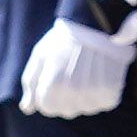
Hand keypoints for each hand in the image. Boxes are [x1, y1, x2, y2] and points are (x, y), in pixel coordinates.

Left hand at [18, 19, 134, 118]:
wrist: (99, 24)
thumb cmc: (65, 38)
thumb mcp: (41, 54)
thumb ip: (31, 82)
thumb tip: (26, 109)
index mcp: (53, 84)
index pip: (47, 108)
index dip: (48, 96)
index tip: (54, 80)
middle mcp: (73, 92)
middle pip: (65, 111)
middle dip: (65, 98)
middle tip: (71, 74)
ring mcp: (93, 95)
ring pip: (84, 109)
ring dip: (83, 97)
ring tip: (86, 73)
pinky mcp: (110, 94)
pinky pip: (101, 104)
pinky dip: (100, 94)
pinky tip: (99, 76)